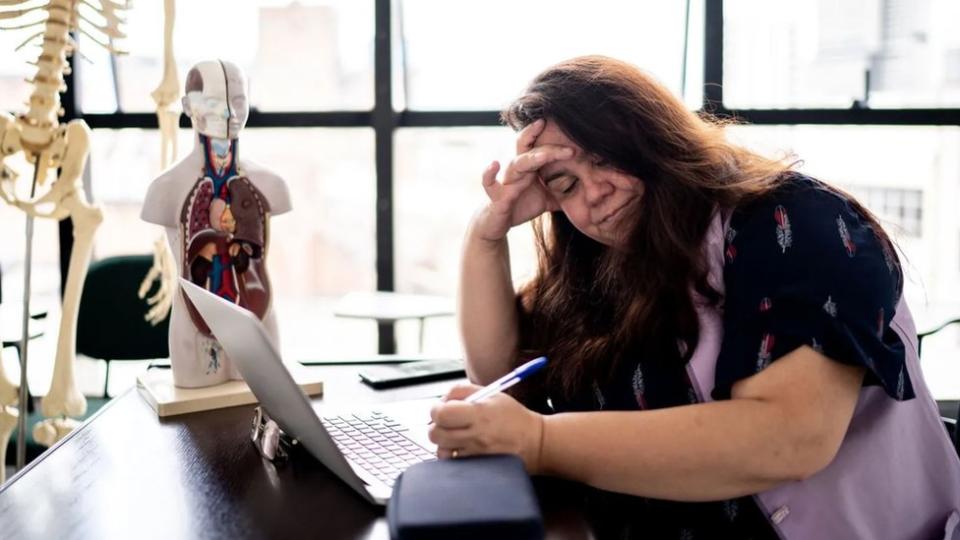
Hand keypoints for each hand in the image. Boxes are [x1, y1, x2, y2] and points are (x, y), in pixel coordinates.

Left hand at [428, 383, 544, 472]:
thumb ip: (463, 391)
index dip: (436, 410)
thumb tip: (442, 399)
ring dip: (443, 443)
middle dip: (436, 426)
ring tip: (454, 436)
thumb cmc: (513, 416)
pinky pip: (452, 463)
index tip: (440, 409)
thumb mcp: (492, 394)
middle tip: (445, 423)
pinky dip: (452, 456)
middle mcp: (476, 435)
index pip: (442, 413)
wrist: (535, 442)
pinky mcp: (478, 467)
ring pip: (441, 451)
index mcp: (479, 413)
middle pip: (435, 433)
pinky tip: (460, 449)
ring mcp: (476, 454)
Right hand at [472, 119, 572, 241]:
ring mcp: (505, 181)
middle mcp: (517, 169)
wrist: (498, 223)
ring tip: (542, 156)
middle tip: (558, 136)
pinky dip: (489, 173)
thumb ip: (565, 193)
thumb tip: (591, 191)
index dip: (555, 143)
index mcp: (530, 167)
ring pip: (515, 164)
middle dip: (542, 141)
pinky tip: (494, 163)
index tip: (573, 139)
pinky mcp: (496, 196)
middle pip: (527, 147)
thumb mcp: (549, 199)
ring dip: (529, 159)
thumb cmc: (522, 206)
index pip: (541, 147)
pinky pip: (489, 183)